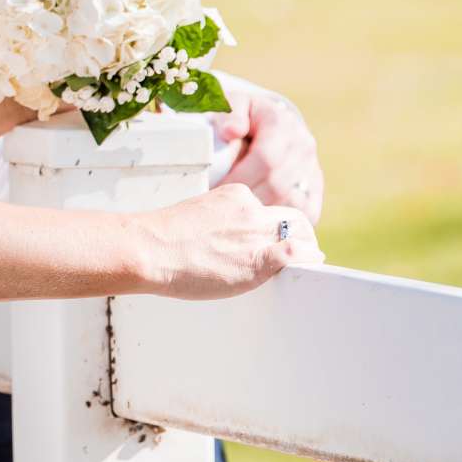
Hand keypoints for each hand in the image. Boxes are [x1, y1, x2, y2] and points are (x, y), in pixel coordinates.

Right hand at [133, 183, 323, 299]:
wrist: (150, 247)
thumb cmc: (163, 238)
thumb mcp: (198, 214)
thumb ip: (220, 221)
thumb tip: (224, 239)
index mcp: (236, 196)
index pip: (269, 209)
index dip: (277, 226)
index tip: (276, 238)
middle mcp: (251, 210)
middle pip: (293, 218)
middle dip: (302, 235)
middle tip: (303, 251)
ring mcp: (256, 232)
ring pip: (300, 235)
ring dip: (307, 249)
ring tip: (307, 262)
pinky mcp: (258, 257)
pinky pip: (295, 254)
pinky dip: (307, 259)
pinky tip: (310, 265)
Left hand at [209, 74, 323, 226]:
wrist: (266, 121)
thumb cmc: (241, 116)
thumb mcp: (231, 105)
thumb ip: (229, 114)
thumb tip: (231, 132)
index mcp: (281, 124)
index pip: (265, 158)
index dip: (240, 178)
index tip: (217, 191)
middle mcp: (302, 146)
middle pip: (277, 184)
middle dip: (247, 200)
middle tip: (224, 211)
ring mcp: (312, 168)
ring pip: (293, 203)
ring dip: (264, 215)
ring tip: (240, 220)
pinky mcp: (316, 188)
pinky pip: (307, 213)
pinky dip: (285, 223)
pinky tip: (261, 226)